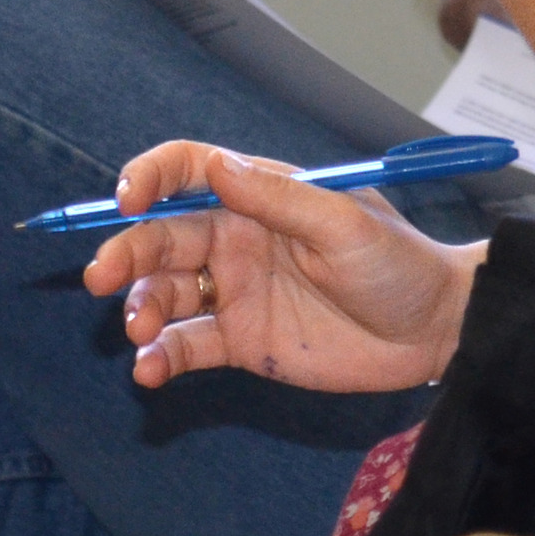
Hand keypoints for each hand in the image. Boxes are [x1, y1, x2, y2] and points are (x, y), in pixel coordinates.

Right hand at [82, 140, 475, 390]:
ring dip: (139, 307)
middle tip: (102, 276)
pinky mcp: (241, 342)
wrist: (433, 332)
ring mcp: (236, 292)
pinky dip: (158, 356)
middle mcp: (239, 240)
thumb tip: (217, 165)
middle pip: (163, 238)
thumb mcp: (347, 225)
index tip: (128, 199)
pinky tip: (149, 370)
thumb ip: (281, 198)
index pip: (191, 172)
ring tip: (140, 330)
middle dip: (125, 253)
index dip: (152, 177)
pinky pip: (185, 345)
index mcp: (263, 197)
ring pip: (164, 293)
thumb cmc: (400, 264)